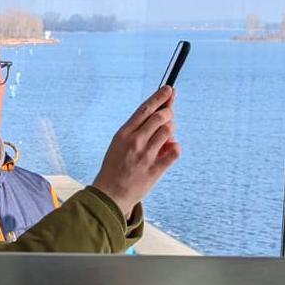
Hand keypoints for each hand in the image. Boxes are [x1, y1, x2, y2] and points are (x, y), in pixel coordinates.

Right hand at [92, 86, 180, 217]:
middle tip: (168, 117)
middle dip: (168, 113)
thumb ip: (138, 131)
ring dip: (171, 131)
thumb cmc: (115, 168)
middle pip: (160, 117)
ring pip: (168, 131)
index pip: (145, 109)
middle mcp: (135, 141)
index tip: (169, 90)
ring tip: (164, 139)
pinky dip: (175, 147)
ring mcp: (145, 155)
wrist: (109, 195)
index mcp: (124, 133)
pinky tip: (170, 150)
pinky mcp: (155, 169)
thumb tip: (161, 117)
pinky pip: (174, 151)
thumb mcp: (119, 144)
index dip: (159, 97)